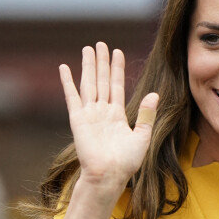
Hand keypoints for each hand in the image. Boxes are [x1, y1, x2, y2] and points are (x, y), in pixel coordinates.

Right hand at [59, 42, 157, 195]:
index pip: (117, 86)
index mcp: (117, 115)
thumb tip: (154, 94)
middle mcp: (102, 112)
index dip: (117, 69)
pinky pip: (72, 96)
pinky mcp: (77, 119)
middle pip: (102, 80)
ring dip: (88, 66)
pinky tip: (64, 68)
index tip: (118, 52)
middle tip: (100, 44)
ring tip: (87, 49)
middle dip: (102, 62)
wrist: (109, 174)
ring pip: (89, 83)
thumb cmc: (126, 162)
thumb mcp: (142, 137)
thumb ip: (146, 115)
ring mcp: (89, 114)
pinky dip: (67, 82)